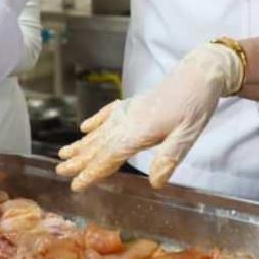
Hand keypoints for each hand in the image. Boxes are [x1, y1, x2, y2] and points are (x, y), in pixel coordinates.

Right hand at [56, 42, 241, 190]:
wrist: (199, 73)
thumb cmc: (195, 104)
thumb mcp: (188, 135)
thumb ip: (169, 158)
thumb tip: (154, 184)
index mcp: (139, 130)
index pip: (109, 156)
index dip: (92, 172)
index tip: (76, 185)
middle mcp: (129, 120)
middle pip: (99, 144)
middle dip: (79, 159)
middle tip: (59, 171)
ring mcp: (129, 110)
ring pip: (100, 130)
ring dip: (81, 143)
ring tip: (63, 153)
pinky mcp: (134, 103)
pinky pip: (108, 113)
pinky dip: (95, 121)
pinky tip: (84, 127)